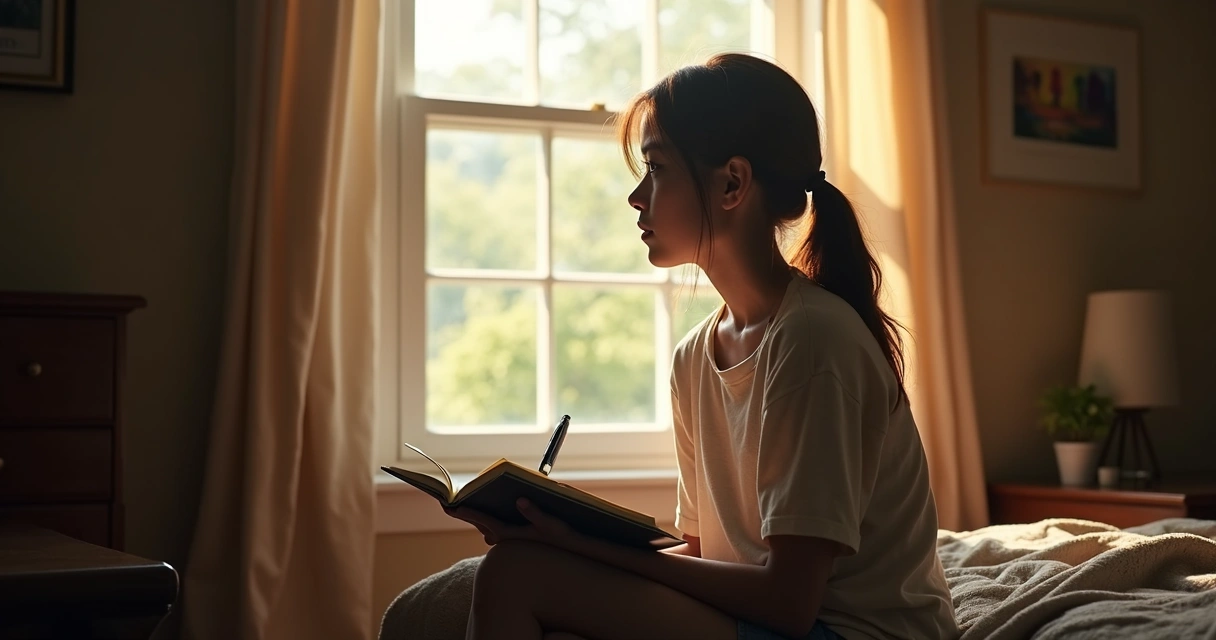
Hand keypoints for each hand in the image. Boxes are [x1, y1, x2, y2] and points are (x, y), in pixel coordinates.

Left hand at [444, 498, 581, 549]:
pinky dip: (491, 524)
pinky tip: (491, 519)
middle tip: (448, 505)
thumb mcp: (552, 525)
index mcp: (510, 534)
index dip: (465, 511)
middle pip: (481, 523)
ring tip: (466, 508)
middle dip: (466, 513)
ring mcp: (511, 541)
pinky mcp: (517, 540)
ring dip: (479, 520)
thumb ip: (535, 513)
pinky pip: (498, 531)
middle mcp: (507, 539)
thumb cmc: (564, 539)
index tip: (448, 506)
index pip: (483, 519)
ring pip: (488, 529)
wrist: (575, 555)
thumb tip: (520, 500)